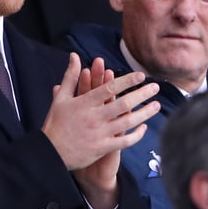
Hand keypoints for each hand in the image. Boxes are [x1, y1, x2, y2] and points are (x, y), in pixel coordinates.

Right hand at [43, 54, 159, 208]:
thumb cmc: (55, 123)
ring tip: (157, 105)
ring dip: (144, 113)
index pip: (109, 88)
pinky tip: (144, 128)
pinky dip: (136, 135)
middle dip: (142, 94)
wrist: (50, 153)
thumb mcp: (61, 98)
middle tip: (156, 87)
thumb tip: (75, 55)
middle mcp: (94, 117)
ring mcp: (99, 133)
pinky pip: (124, 141)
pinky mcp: (102, 148)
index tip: (141, 75)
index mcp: (84, 103)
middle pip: (123, 103)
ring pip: (127, 121)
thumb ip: (71, 76)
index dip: (127, 81)